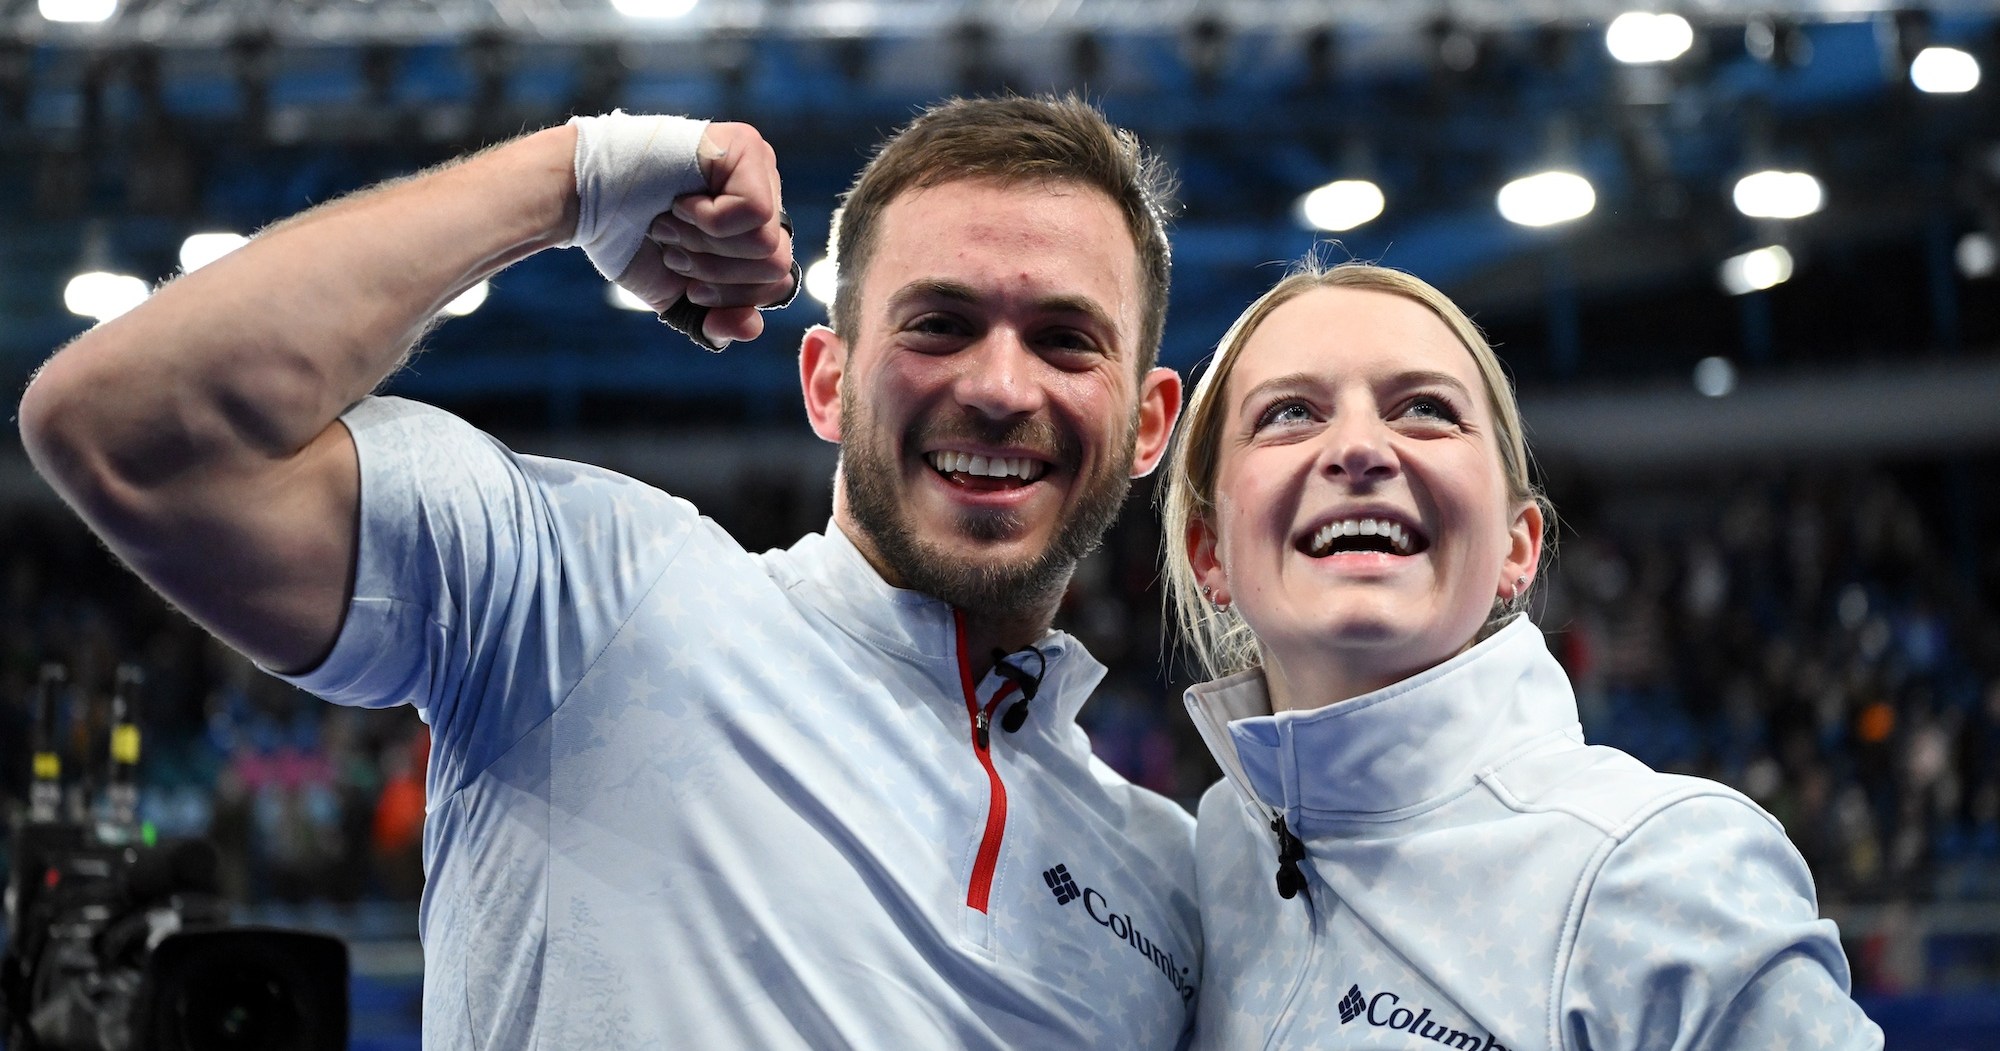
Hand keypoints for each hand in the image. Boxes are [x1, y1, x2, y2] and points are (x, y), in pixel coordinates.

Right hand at [617, 122, 795, 346]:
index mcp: (754, 230)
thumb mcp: (677, 293)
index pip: (778, 283)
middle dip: (716, 273)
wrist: (583, 198)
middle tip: (673, 249)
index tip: (686, 281)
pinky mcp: (747, 148)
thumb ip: (716, 319)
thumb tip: (753, 328)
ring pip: (768, 243)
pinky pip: (756, 212)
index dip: (731, 296)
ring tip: (671, 224)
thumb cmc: (628, 239)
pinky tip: (680, 202)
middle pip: (777, 267)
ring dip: (706, 246)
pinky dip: (709, 221)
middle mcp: (765, 195)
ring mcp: (759, 168)